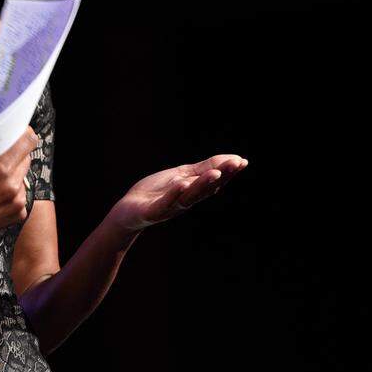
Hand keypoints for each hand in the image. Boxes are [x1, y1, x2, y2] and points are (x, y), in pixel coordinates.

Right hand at [0, 126, 39, 250]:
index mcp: (0, 171)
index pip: (26, 144)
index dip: (27, 135)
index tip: (25, 132)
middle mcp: (13, 186)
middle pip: (26, 160)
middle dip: (18, 156)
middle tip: (5, 156)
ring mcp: (18, 202)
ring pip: (23, 178)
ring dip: (15, 175)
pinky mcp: (19, 214)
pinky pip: (21, 195)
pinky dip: (13, 192)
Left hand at [110, 154, 248, 232]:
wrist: (129, 210)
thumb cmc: (156, 192)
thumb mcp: (181, 176)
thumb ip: (202, 169)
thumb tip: (228, 160)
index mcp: (193, 191)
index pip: (214, 181)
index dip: (228, 172)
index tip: (242, 161)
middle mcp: (186, 201)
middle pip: (206, 188)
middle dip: (222, 176)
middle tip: (236, 163)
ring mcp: (171, 206)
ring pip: (189, 195)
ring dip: (203, 184)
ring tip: (215, 173)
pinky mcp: (154, 211)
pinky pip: (166, 203)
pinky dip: (174, 194)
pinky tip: (182, 183)